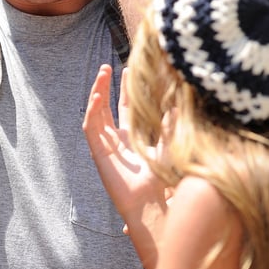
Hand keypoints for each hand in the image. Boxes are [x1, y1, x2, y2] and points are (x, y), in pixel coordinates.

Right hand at [83, 64, 167, 222]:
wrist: (148, 202)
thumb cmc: (158, 180)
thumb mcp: (166, 147)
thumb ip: (169, 126)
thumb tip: (178, 104)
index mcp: (130, 139)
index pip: (124, 109)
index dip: (124, 90)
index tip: (127, 72)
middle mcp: (114, 141)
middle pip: (107, 107)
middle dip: (106, 86)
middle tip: (107, 67)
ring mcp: (104, 146)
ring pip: (96, 114)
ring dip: (97, 93)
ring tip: (101, 74)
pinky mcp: (97, 153)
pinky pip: (90, 128)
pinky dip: (92, 112)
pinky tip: (97, 96)